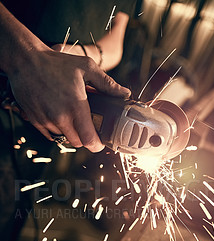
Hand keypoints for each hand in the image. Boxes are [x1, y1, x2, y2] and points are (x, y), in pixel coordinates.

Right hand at [8, 47, 130, 150]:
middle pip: (78, 142)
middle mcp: (60, 117)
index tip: (100, 142)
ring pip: (63, 138)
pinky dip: (55, 128)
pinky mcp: (35, 120)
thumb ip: (107, 84)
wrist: (25, 60)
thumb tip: (125, 93)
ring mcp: (46, 120)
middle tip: (87, 125)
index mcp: (76, 107)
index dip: (97, 145)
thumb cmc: (56, 63)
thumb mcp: (86, 68)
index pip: (89, 140)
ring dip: (69, 131)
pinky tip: (57, 113)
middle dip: (85, 137)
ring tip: (70, 114)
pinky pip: (49, 134)